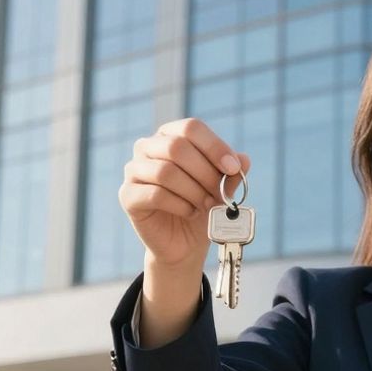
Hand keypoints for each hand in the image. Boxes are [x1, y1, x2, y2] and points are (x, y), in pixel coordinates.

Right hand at [119, 117, 251, 268]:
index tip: (233, 168)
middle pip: (176, 147)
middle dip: (204, 172)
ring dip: (193, 191)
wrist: (183, 243)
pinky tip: (190, 212)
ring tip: (205, 204)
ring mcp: (133, 170)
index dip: (214, 146)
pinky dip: (180, 205)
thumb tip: (244, 159)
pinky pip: (155, 195)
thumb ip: (232, 173)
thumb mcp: (222, 188)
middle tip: (218, 193)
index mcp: (170, 135)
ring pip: (165, 172)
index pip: (191, 128)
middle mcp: (147, 147)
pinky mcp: (127, 196)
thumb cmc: (201, 207)